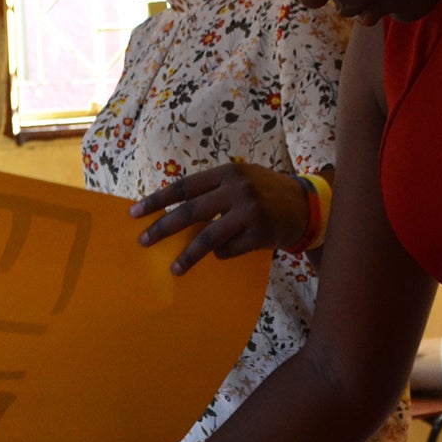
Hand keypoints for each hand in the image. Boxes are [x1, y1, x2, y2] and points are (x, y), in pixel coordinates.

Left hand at [132, 163, 313, 274]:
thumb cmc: (264, 193)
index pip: (183, 187)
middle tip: (144, 242)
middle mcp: (237, 189)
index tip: (135, 213)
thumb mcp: (240, 180)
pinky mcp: (260, 233)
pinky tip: (224, 254)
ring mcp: (249, 212)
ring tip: (174, 269)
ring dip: (187, 255)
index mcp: (227, 173)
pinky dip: (221, 255)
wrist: (307, 205)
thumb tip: (171, 212)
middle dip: (162, 228)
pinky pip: (228, 251)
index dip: (157, 201)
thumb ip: (211, 191)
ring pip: (207, 237)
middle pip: (190, 212)